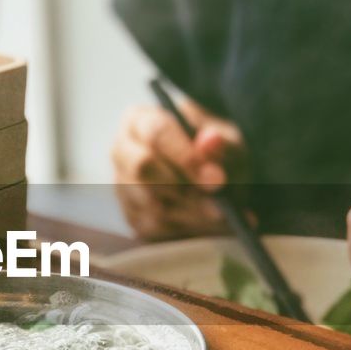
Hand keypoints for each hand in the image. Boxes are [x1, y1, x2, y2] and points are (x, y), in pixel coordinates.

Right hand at [111, 97, 248, 239]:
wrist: (216, 180)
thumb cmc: (219, 153)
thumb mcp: (228, 143)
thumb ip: (221, 143)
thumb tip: (211, 141)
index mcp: (141, 119)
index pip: (156, 133)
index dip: (186, 157)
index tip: (216, 180)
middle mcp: (123, 149)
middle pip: (142, 168)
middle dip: (185, 188)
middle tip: (220, 206)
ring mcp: (122, 185)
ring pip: (149, 203)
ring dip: (191, 213)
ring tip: (224, 217)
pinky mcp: (131, 216)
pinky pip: (154, 228)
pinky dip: (187, 230)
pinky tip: (210, 226)